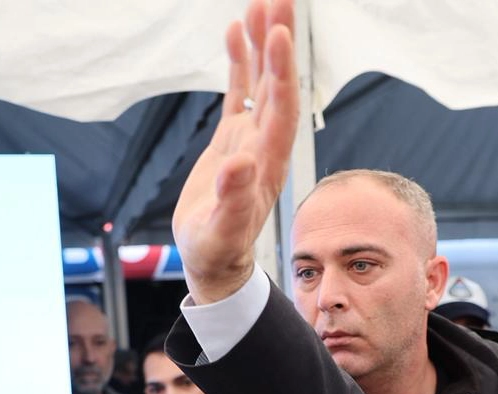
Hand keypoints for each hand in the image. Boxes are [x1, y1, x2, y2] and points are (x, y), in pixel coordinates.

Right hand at [171, 0, 299, 304]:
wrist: (215, 262)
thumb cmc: (217, 250)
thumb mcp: (222, 230)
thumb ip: (233, 200)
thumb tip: (240, 164)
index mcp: (267, 161)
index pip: (279, 107)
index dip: (281, 71)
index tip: (279, 33)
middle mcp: (264, 143)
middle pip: (276, 83)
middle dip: (278, 40)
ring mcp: (250, 138)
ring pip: (261, 81)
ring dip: (263, 42)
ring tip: (261, 0)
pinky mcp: (232, 140)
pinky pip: (239, 92)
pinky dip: (241, 61)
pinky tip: (236, 30)